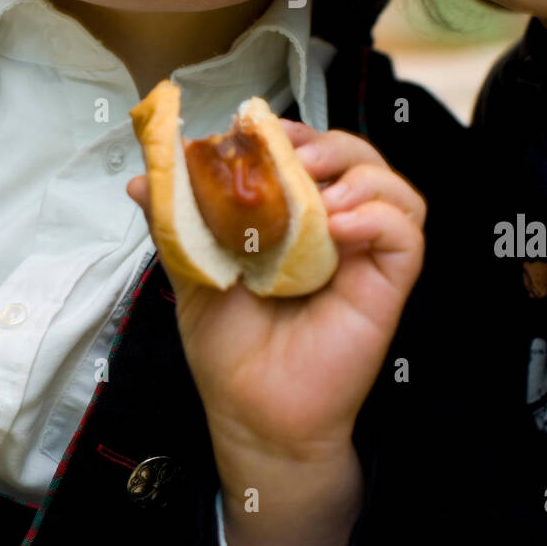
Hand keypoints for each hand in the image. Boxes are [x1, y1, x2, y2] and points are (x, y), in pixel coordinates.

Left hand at [126, 122, 424, 462]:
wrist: (250, 413)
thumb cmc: (228, 347)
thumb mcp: (194, 272)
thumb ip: (176, 223)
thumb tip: (140, 179)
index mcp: (296, 218)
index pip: (312, 153)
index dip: (294, 132)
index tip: (260, 131)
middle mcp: (337, 230)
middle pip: (358, 157)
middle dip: (327, 144)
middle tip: (292, 158)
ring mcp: (365, 255)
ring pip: (393, 186)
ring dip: (359, 173)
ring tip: (320, 195)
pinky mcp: (388, 284)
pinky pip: (406, 233)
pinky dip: (378, 216)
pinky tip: (339, 227)